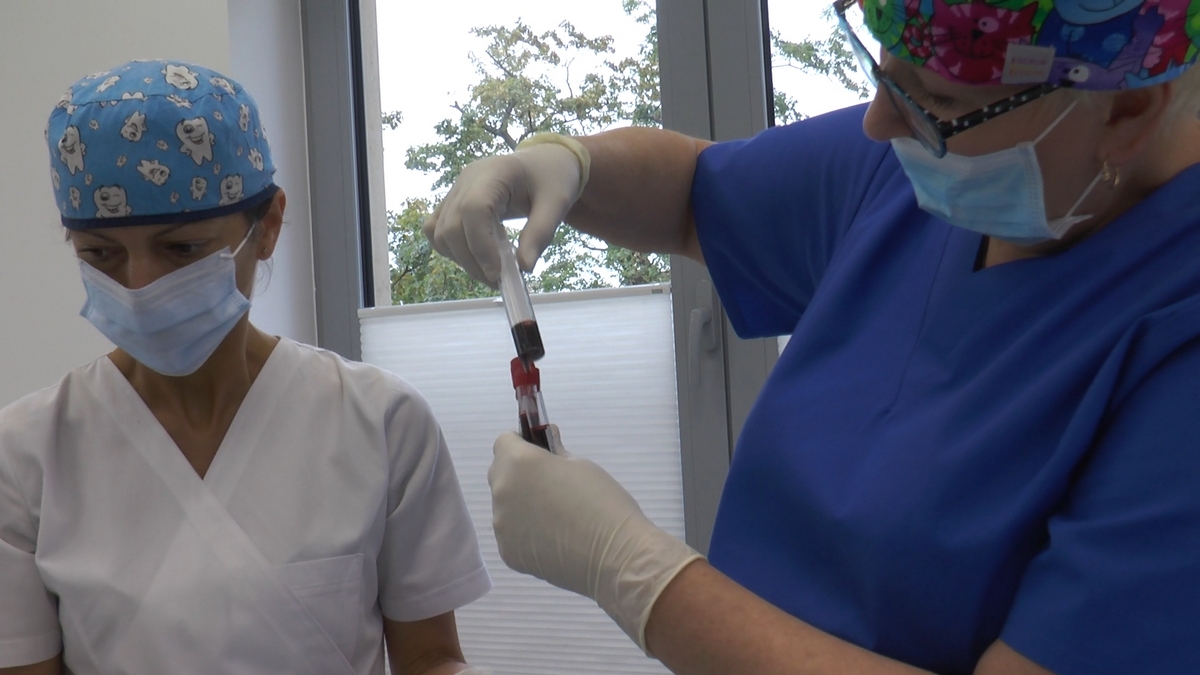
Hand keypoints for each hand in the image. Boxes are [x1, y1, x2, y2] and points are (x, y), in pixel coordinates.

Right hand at [422, 140, 585, 285]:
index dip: (481, 246)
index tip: (498, 273)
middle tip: (498, 280)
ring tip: (490, 271)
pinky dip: (451, 249)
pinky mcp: (453, 202)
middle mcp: (466, 180)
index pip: (473, 210)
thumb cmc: (552, 178)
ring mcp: (456, 191)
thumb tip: (524, 267)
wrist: (542, 163)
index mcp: (493, 173)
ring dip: (461, 259)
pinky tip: (475, 258)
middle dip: (471, 260)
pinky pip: (436, 229)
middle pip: (451, 226)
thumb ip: (541, 233)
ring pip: (439, 232)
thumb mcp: (557, 203)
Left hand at [488, 428, 703, 651]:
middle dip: (518, 473)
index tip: (539, 452)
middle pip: (500, 473)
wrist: (613, 557)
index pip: (504, 442)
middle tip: (549, 484)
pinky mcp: (508, 552)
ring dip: (522, 505)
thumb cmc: (602, 502)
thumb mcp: (581, 466)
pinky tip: (553, 540)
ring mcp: (501, 525)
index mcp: (519, 463)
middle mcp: (502, 491)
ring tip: (556, 518)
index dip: (521, 443)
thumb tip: (547, 439)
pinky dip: (526, 533)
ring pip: (505, 506)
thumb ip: (555, 452)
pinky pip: (512, 534)